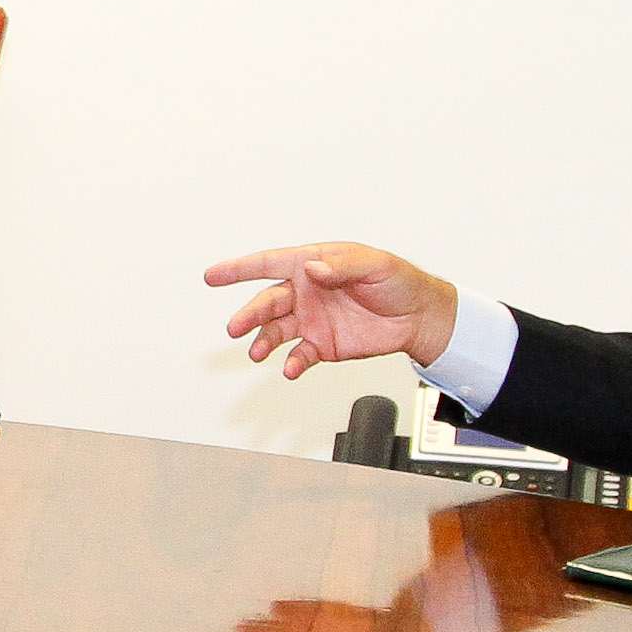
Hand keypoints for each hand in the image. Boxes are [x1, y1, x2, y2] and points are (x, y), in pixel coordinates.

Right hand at [208, 240, 459, 377]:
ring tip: (257, 352)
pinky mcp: (322, 345)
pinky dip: (290, 362)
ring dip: (263, 340)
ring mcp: (311, 319)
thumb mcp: (374, 265)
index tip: (213, 275)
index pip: (270, 264)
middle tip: (235, 327)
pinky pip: (298, 354)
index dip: (239, 268)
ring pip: (276, 330)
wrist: (419, 317)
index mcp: (313, 264)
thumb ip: (341, 266)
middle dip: (249, 314)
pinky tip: (289, 368)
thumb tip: (312, 270)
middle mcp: (306, 292)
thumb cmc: (397, 281)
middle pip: (267, 301)